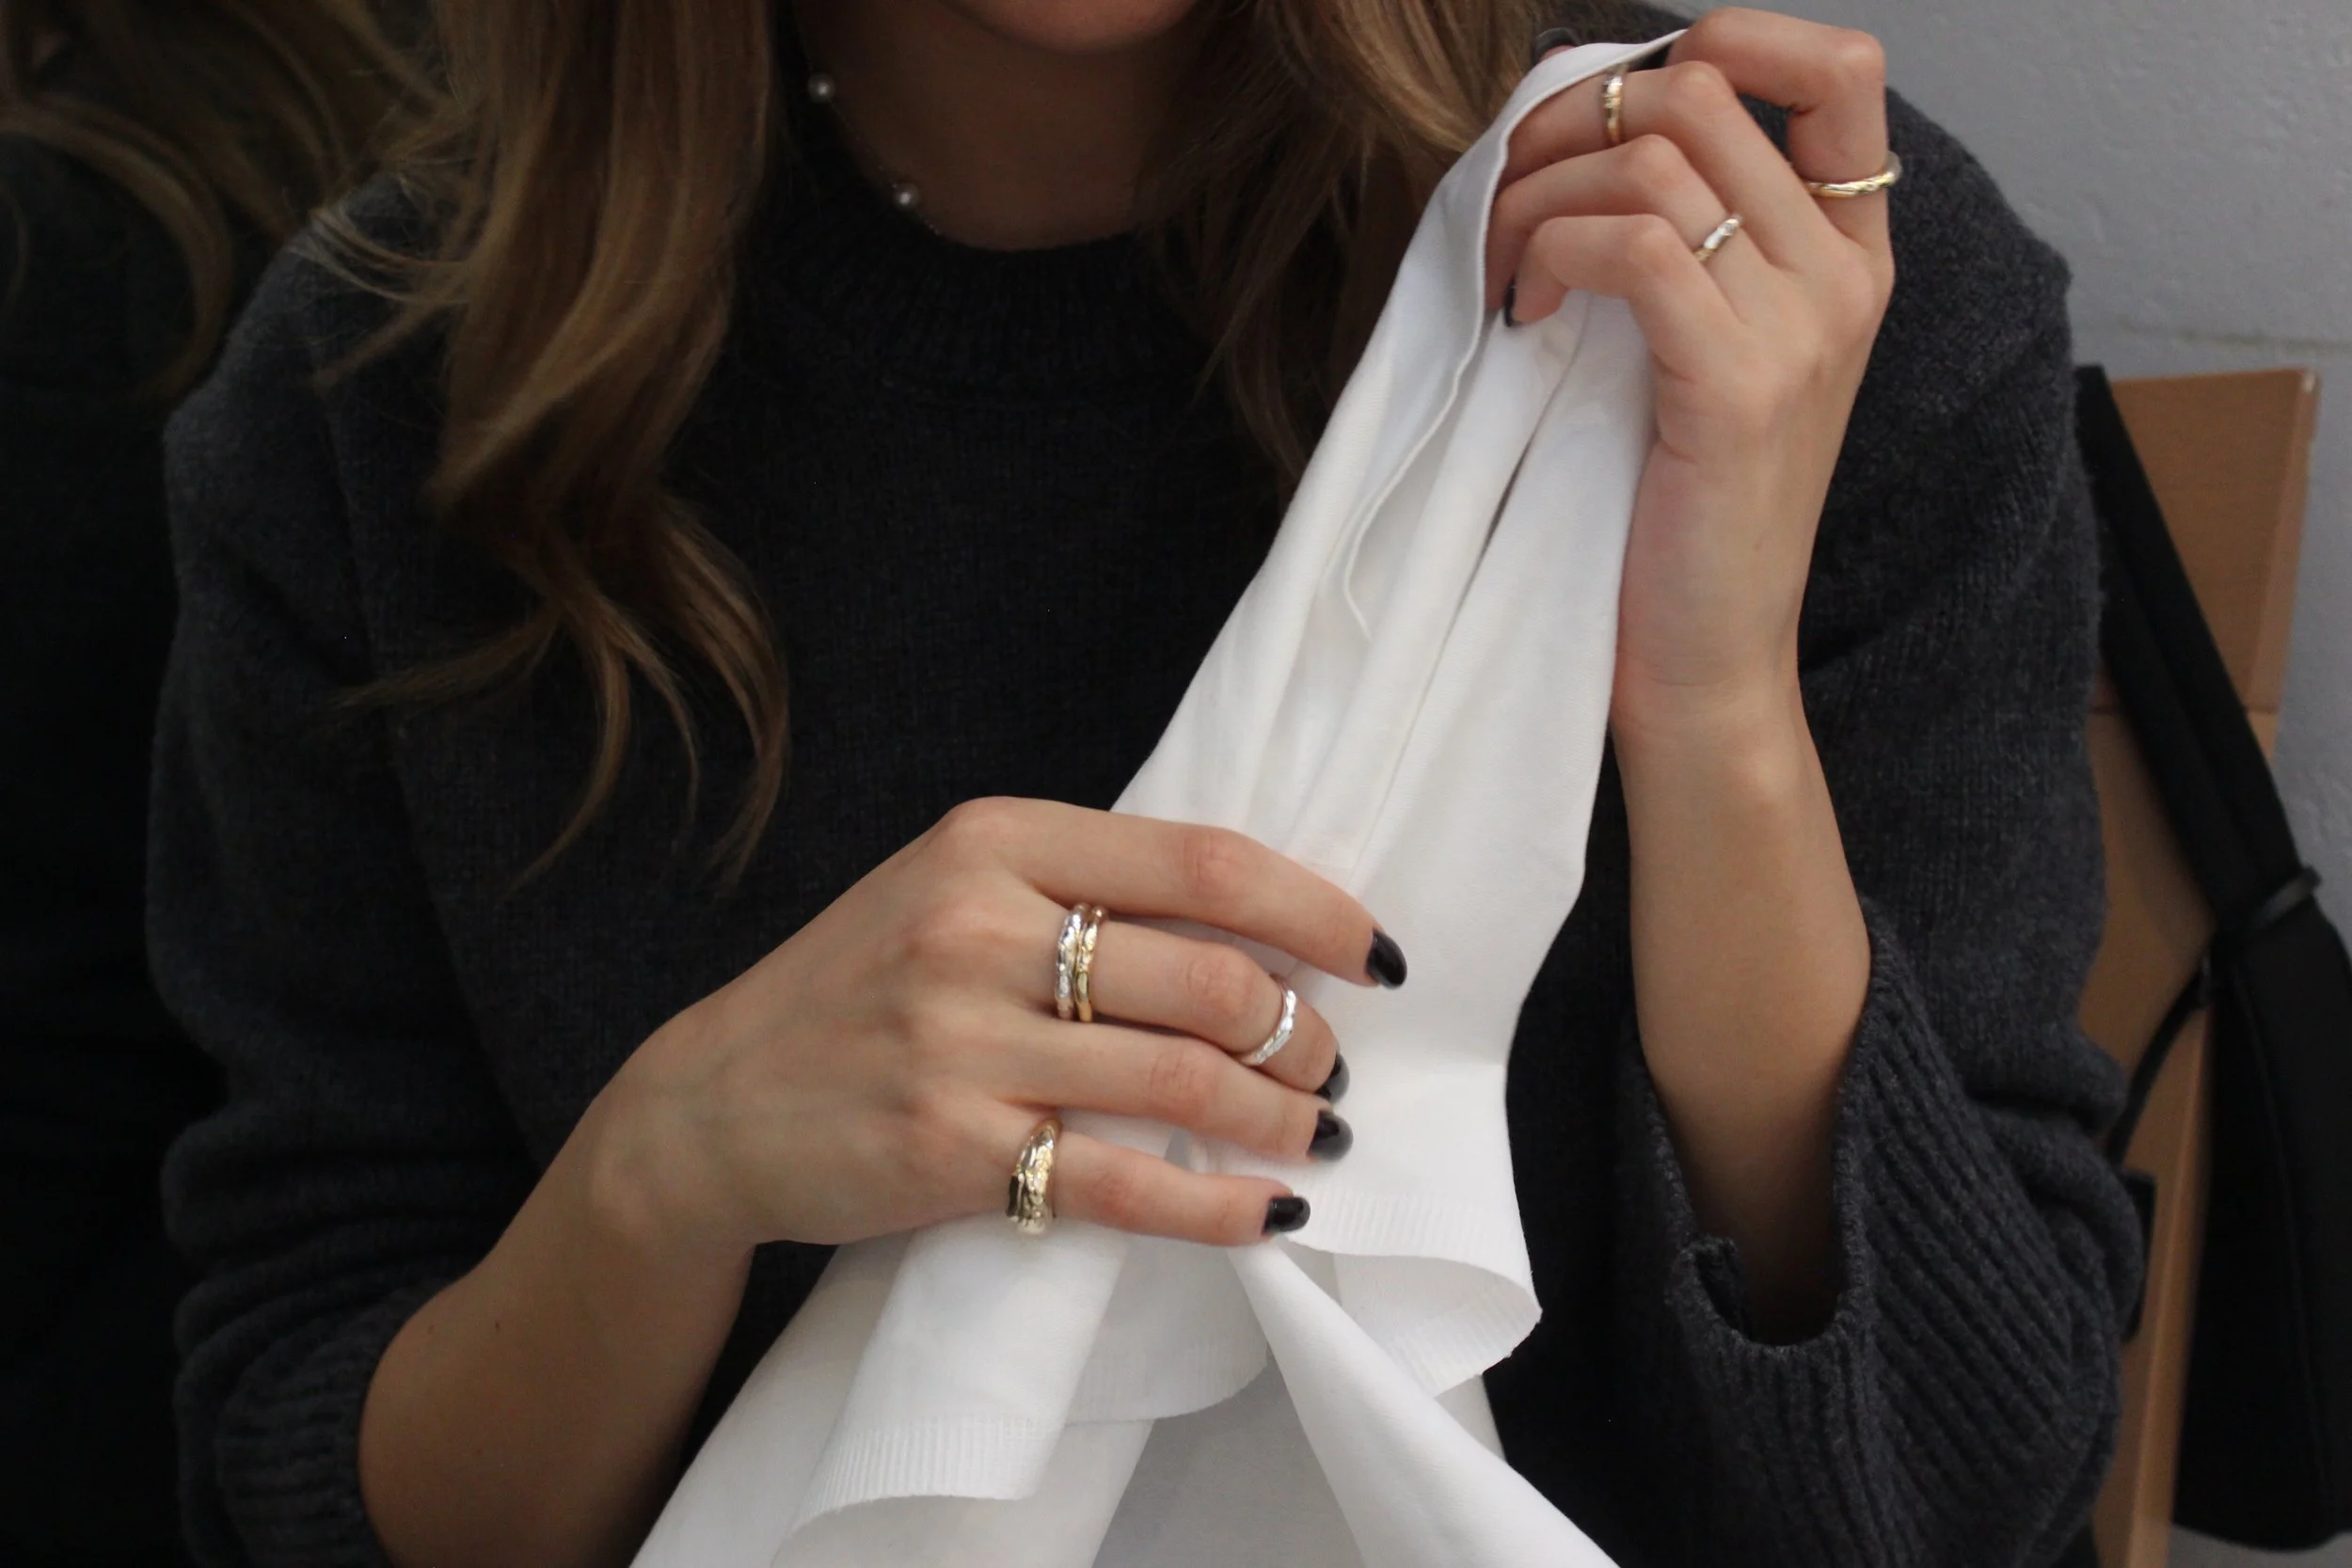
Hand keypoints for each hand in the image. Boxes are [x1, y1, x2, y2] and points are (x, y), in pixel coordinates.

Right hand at [597, 798, 1384, 1255]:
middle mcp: (981, 928)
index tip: (1376, 956)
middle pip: (1213, 977)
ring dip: (1281, 1118)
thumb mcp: (952, 886)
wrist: (714, 1104)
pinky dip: (1219, 1207)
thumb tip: (1258, 922)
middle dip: (1306, 1033)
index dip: (1318, 910)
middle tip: (1330, 1068)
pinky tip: (1267, 1215)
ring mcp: (963, 1043)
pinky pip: (1126, 1185)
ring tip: (1313, 1134)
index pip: (1205, 861)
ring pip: (1186, 1081)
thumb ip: (1081, 883)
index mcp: (997, 840)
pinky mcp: (952, 1151)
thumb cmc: (861, 987)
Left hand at [1486, 8, 1894, 737]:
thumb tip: (1584, 131)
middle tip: (1510, 199)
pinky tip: (1527, 309)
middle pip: (1705, 89)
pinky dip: (1552, 251)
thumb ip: (1686, 241)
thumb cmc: (1677, 513)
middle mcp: (1845, 275)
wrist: (1707, 662)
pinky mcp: (1743, 383)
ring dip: (1539, 193)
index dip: (1722, 38)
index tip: (1612, 108)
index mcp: (1849, 256)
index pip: (1838, 65)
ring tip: (1508, 271)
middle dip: (1571, 120)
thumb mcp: (1700, 353)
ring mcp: (1805, 325)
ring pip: (1655, 152)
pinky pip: (1632, 239)